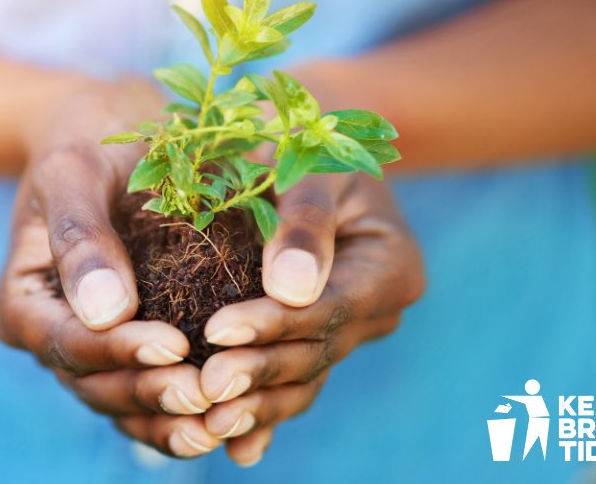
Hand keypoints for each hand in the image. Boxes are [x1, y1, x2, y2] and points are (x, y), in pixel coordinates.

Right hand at [0, 79, 224, 456]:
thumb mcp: (73, 170)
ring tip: (224, 424)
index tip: (173, 345)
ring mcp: (95, 346)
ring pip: (127, 400)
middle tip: (208, 396)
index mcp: (24, 301)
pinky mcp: (134, 345)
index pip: (68, 342)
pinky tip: (236, 418)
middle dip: (151, 394)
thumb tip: (105, 313)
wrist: (113, 130)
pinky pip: (156, 386)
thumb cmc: (86, 138)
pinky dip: (188, 407)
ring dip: (172, 418)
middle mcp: (55, 334)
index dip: (118, 351)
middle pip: (97, 384)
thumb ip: (80, 237)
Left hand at [196, 173, 424, 462]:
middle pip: (316, 351)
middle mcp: (376, 312)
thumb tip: (291, 290)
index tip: (218, 329)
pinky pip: (291, 385)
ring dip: (258, 405)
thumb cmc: (307, 147)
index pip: (329, 305)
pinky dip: (264, 416)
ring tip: (208, 422)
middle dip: (259, 371)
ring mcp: (347, 334)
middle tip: (204, 385)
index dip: (274, 323)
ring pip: (303, 379)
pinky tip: (234, 448)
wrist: (307, 156)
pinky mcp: (315, 345)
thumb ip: (305, 222)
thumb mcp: (312, 167)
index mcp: (391, 267)